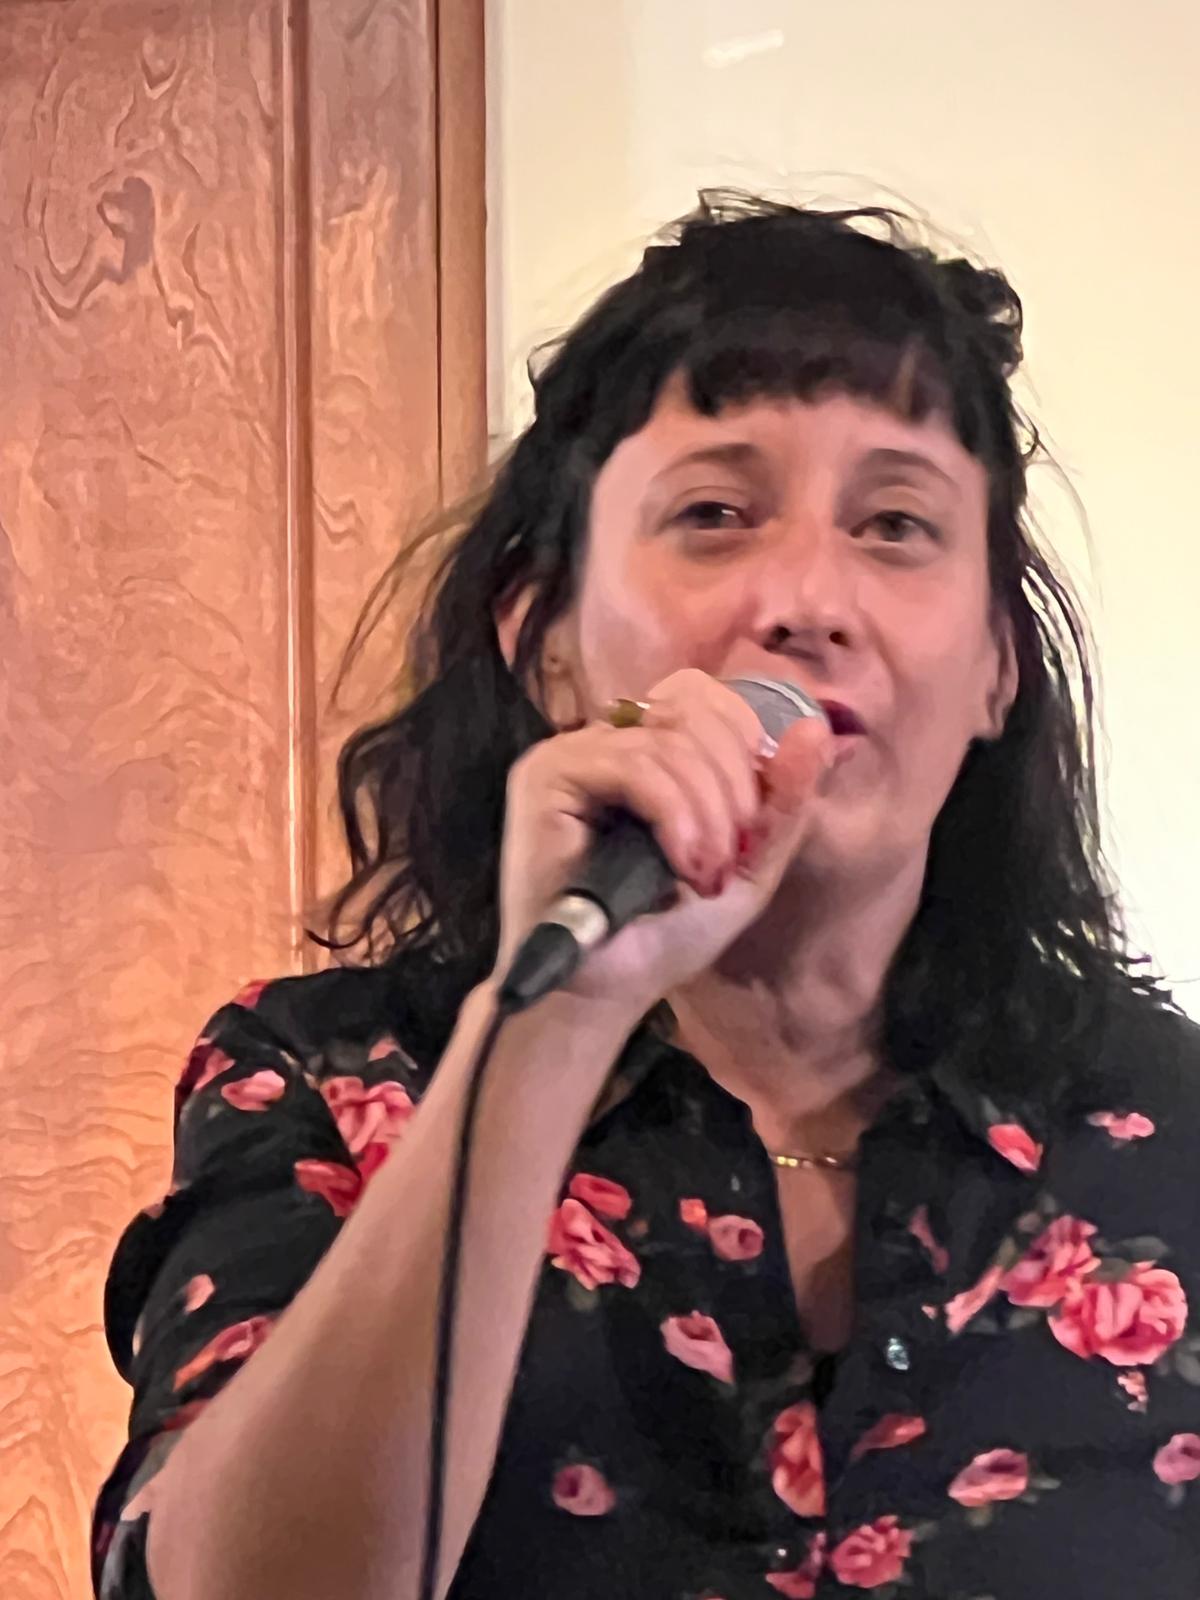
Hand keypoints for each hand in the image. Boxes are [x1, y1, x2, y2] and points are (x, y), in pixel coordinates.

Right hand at [493, 669, 834, 1017]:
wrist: (603, 992)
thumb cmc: (665, 934)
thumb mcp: (748, 865)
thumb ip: (784, 799)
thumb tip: (814, 728)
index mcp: (646, 748)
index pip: (703, 696)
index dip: (743, 740)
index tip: (752, 819)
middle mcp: (604, 739)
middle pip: (692, 706)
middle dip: (734, 782)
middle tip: (731, 855)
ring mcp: (572, 752)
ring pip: (668, 741)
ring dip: (708, 812)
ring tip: (704, 874)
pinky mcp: (547, 775)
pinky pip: (634, 765)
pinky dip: (674, 814)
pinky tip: (680, 864)